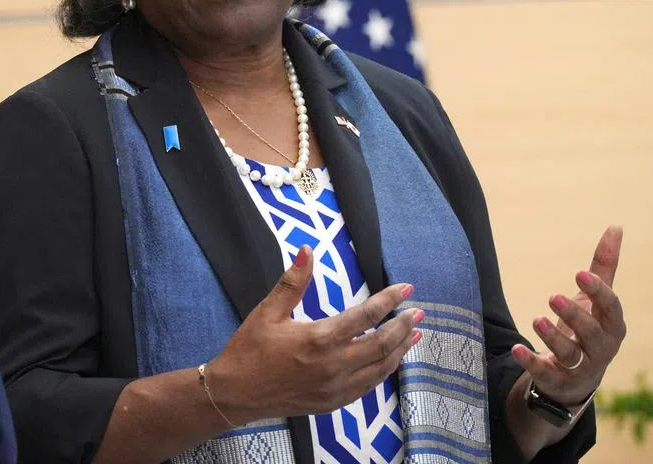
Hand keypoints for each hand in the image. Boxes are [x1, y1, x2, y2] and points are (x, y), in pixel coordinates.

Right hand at [209, 245, 421, 422]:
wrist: (235, 393)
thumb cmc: (250, 349)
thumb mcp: (268, 312)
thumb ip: (293, 282)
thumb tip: (307, 250)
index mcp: (320, 338)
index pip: (366, 316)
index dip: (389, 300)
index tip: (406, 288)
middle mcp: (334, 365)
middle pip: (381, 343)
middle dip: (403, 326)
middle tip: (418, 312)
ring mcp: (336, 387)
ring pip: (380, 367)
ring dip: (400, 350)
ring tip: (415, 335)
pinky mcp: (334, 402)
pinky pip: (369, 386)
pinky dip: (384, 371)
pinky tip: (389, 361)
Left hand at [512, 225, 626, 405]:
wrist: (576, 377)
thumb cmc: (588, 328)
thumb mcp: (595, 300)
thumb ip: (603, 267)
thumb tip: (616, 227)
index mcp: (612, 325)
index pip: (611, 309)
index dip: (598, 292)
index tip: (579, 273)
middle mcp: (600, 348)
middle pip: (592, 333)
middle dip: (574, 315)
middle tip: (552, 296)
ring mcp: (579, 367)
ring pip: (570, 355)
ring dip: (553, 338)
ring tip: (536, 319)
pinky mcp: (556, 380)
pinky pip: (545, 373)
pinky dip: (531, 362)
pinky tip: (517, 350)